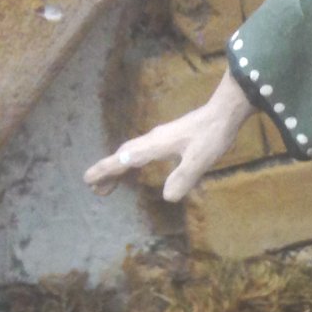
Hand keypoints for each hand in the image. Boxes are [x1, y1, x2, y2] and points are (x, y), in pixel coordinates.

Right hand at [84, 71, 252, 201]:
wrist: (223, 114)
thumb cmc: (212, 136)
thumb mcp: (200, 161)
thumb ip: (183, 178)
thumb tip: (167, 197)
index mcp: (155, 146)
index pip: (124, 159)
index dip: (106, 171)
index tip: (88, 180)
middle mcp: (152, 140)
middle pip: (122, 156)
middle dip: (108, 172)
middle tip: (97, 190)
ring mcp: (159, 138)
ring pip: (131, 153)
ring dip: (119, 168)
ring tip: (111, 185)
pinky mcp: (168, 138)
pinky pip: (142, 151)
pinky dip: (132, 162)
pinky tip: (137, 169)